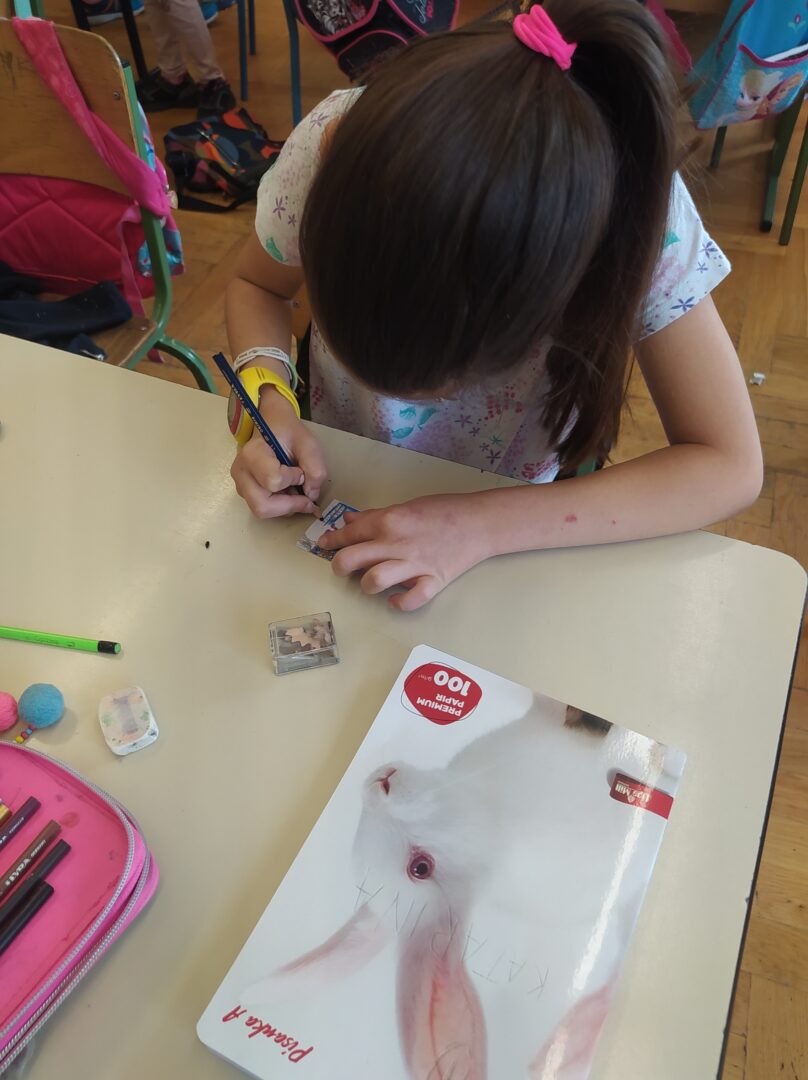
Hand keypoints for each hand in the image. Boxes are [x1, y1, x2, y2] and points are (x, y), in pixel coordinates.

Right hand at [230, 389, 326, 517]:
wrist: (273, 426)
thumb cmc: (289, 433)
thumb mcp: (309, 444)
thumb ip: (315, 468)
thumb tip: (311, 495)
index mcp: (253, 453)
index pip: (273, 481)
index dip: (293, 480)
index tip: (299, 470)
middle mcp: (241, 471)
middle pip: (262, 506)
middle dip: (289, 505)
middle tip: (305, 496)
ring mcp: (240, 484)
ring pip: (262, 510)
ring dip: (285, 507)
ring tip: (296, 490)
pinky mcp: (245, 492)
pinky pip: (263, 508)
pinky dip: (280, 506)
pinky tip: (288, 492)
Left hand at [318, 494, 490, 610]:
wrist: (479, 522)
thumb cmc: (443, 510)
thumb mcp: (405, 506)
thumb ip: (376, 515)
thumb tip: (350, 520)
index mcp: (388, 521)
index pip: (348, 533)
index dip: (332, 540)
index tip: (326, 545)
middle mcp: (396, 543)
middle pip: (351, 560)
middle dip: (339, 566)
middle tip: (343, 568)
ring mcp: (414, 565)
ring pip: (374, 581)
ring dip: (367, 585)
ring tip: (371, 582)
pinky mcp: (432, 581)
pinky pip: (410, 601)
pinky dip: (399, 603)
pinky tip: (395, 600)